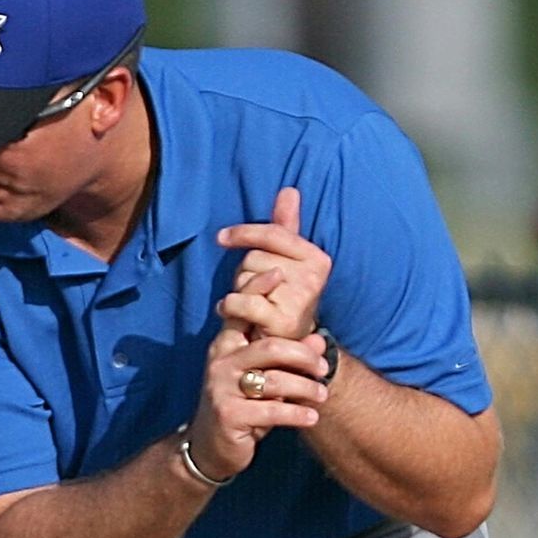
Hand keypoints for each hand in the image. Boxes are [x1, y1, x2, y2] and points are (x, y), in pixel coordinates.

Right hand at [186, 323, 327, 481]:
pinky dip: (297, 414)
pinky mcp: (228, 415)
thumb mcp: (265, 377)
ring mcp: (221, 389)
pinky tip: (311, 417)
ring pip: (276, 381)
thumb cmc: (243, 406)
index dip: (272, 307)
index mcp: (227, 346)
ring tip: (321, 395)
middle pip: (271, 347)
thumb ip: (290, 356)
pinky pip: (272, 410)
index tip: (303, 315)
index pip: (250, 317)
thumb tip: (320, 339)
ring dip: (306, 388)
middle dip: (304, 356)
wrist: (210, 447)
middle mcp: (221, 363)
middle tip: (324, 368)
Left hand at [216, 187, 331, 344]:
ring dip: (238, 290)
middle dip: (244, 272)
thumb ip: (286, 228)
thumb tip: (289, 190)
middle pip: (254, 258)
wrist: (288, 347)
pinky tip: (232, 313)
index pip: (274, 234)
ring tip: (251, 305)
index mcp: (316, 258)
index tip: (222, 238)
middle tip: (255, 291)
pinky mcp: (282, 320)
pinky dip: (229, 306)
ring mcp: (300, 298)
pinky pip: (242, 301)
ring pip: (245, 278)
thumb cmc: (283, 300)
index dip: (244, 233)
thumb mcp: (286, 262)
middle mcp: (313, 276)